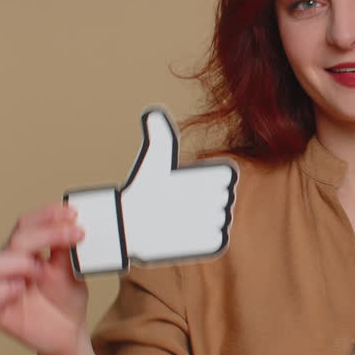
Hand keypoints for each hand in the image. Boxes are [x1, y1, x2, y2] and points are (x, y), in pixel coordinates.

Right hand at [0, 203, 90, 354]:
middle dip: (46, 235)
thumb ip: (67, 248)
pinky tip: (20, 289)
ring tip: (42, 273)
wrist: (70, 331)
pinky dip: (1, 292)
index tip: (72, 213)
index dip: (46, 215)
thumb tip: (70, 222)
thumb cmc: (66, 298)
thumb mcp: (71, 269)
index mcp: (24, 250)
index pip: (26, 224)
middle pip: (14, 239)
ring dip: (20, 264)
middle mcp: (7, 264)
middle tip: (75, 237)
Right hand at [66, 107, 236, 275]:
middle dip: (213, 200)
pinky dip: (210, 236)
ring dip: (212, 218)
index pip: (226, 178)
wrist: (128, 224)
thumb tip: (154, 113)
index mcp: (201, 176)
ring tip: (192, 217)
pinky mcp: (202, 242)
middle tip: (193, 203)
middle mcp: (207, 198)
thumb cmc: (142, 189)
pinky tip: (194, 231)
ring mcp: (205, 220)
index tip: (200, 186)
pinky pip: (217, 237)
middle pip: (225, 199)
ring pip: (222, 219)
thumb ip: (160, 133)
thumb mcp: (153, 156)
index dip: (215, 182)